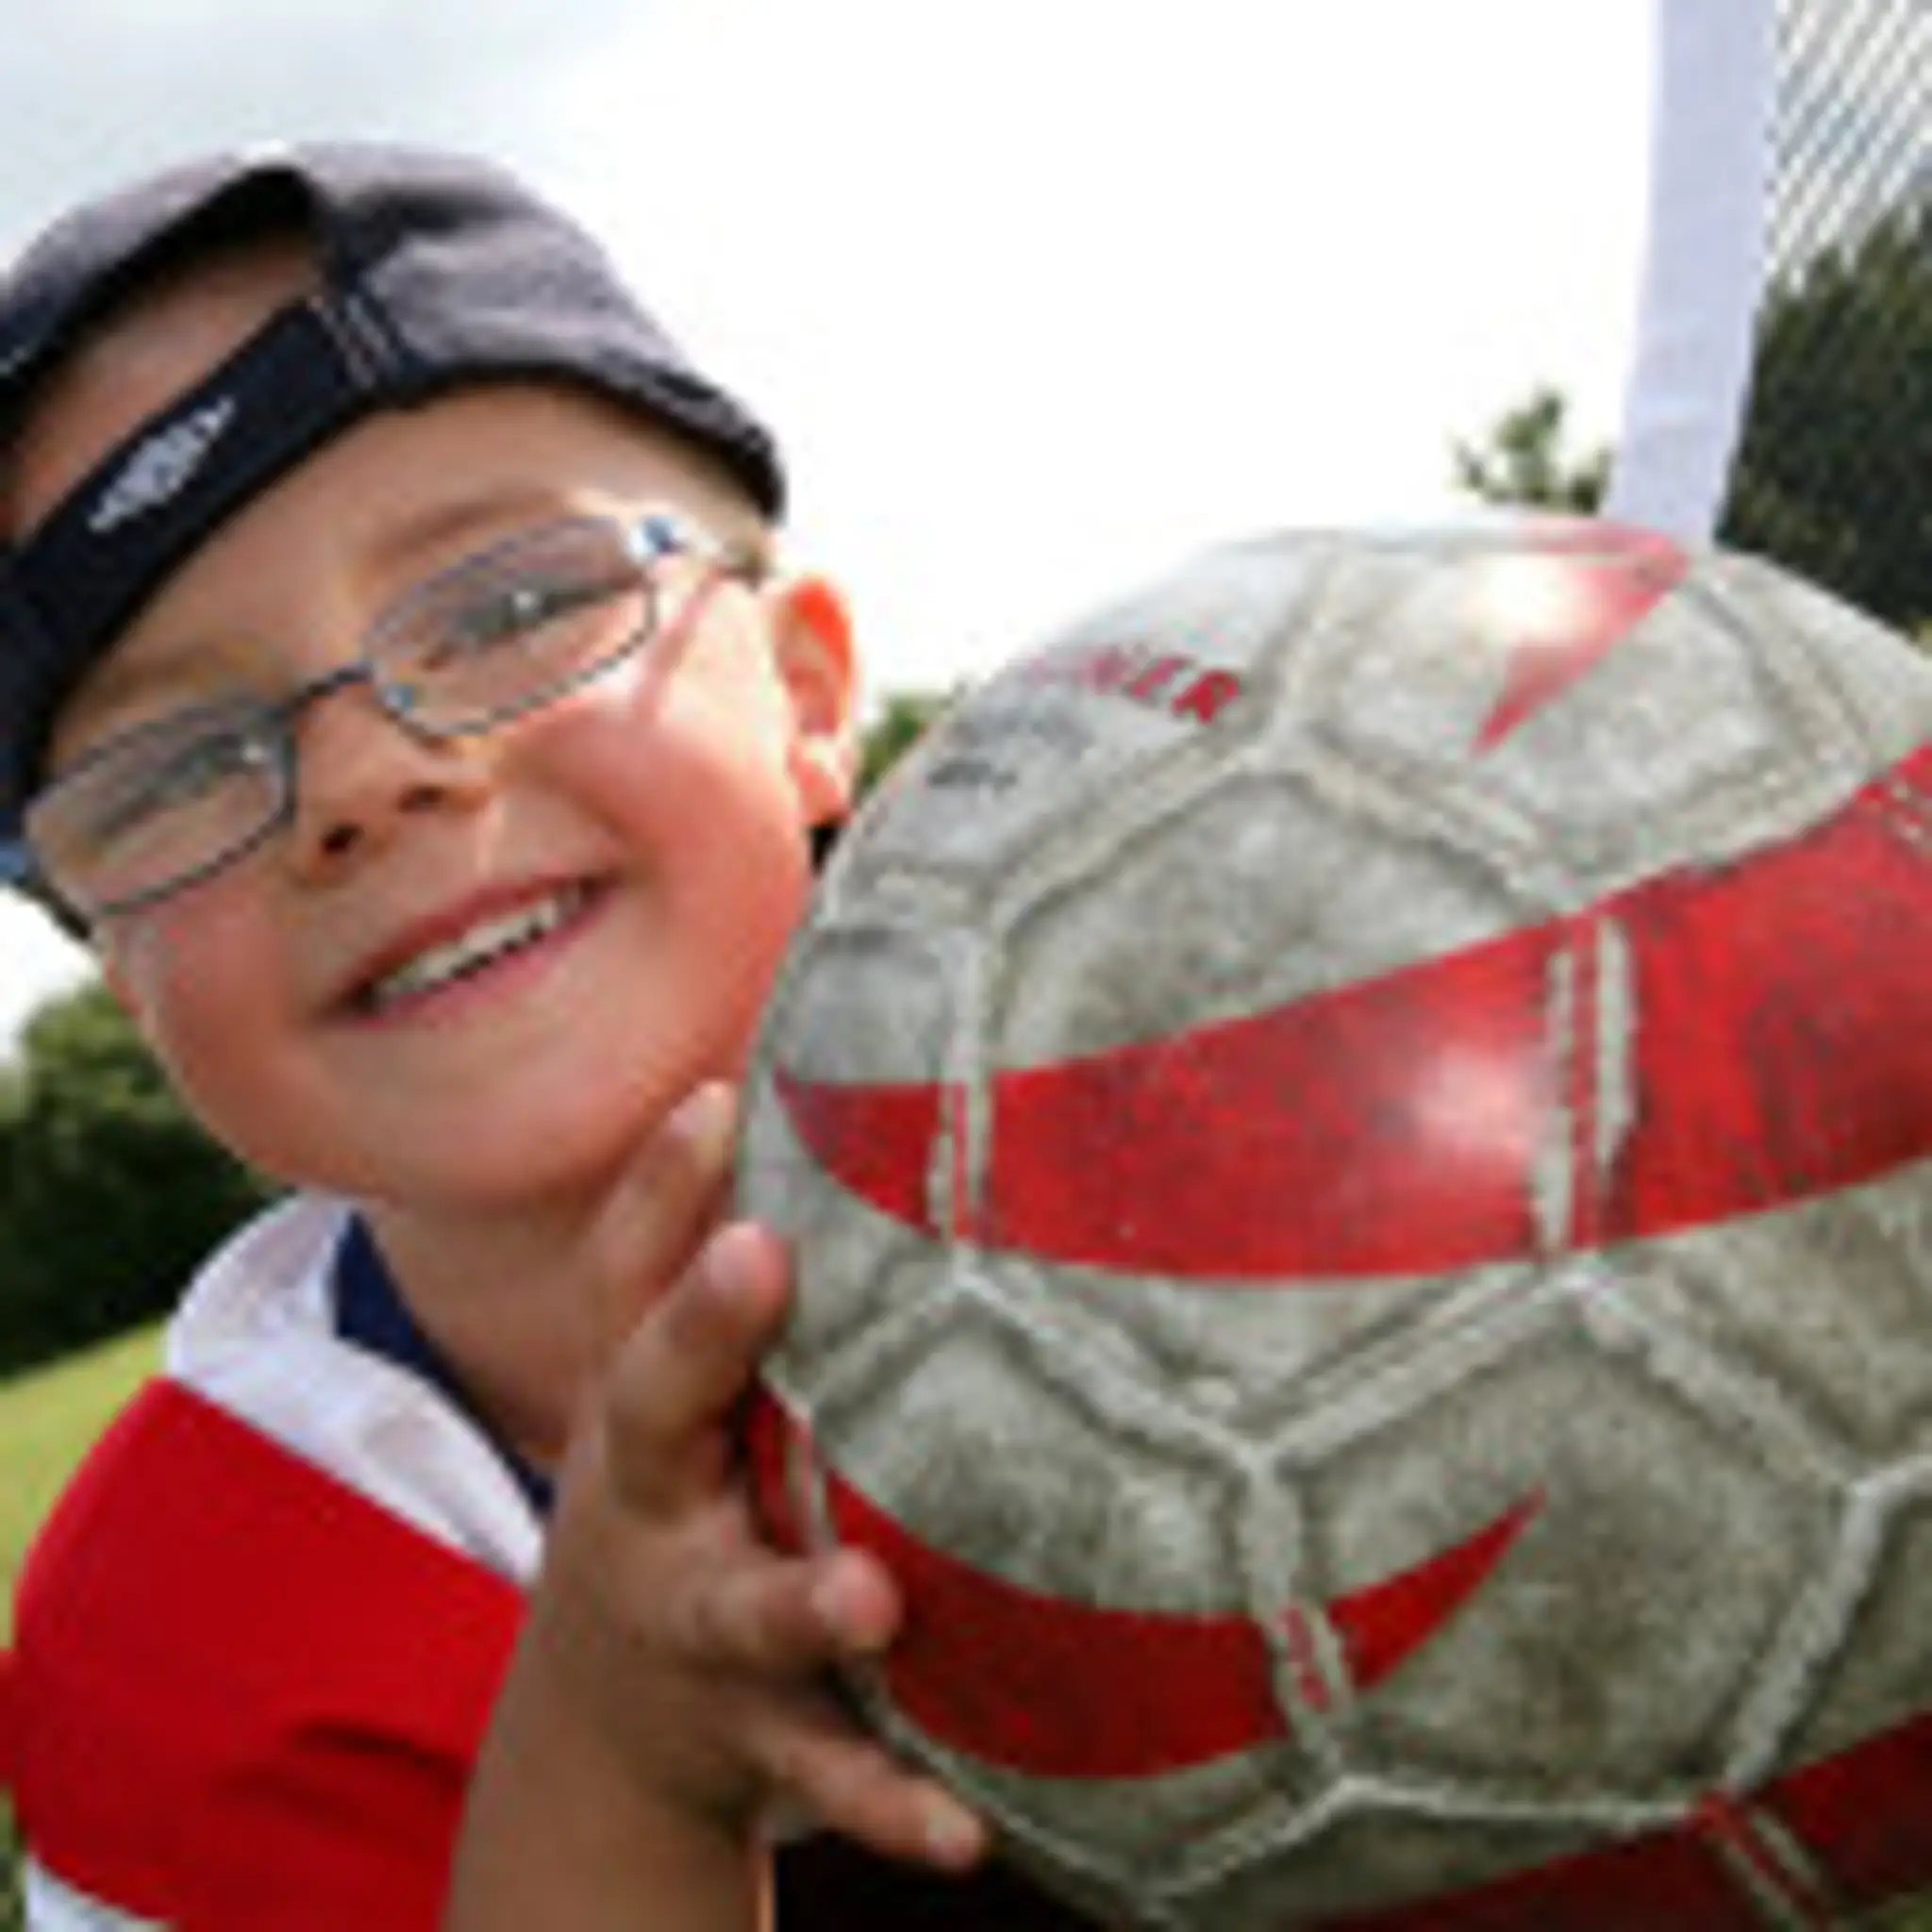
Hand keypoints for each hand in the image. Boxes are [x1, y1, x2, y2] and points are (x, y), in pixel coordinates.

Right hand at [448, 1084, 984, 1928]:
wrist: (609, 1728)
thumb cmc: (680, 1499)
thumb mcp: (671, 1396)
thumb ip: (720, 1275)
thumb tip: (805, 1093)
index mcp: (639, 1406)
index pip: (625, 1279)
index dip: (657, 1187)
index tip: (718, 1100)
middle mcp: (647, 1506)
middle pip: (651, 1409)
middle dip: (699, 1332)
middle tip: (753, 1258)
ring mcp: (694, 1627)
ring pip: (739, 1612)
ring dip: (799, 1601)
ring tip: (867, 1596)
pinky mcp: (754, 1738)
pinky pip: (822, 1773)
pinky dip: (888, 1801)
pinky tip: (967, 1827)